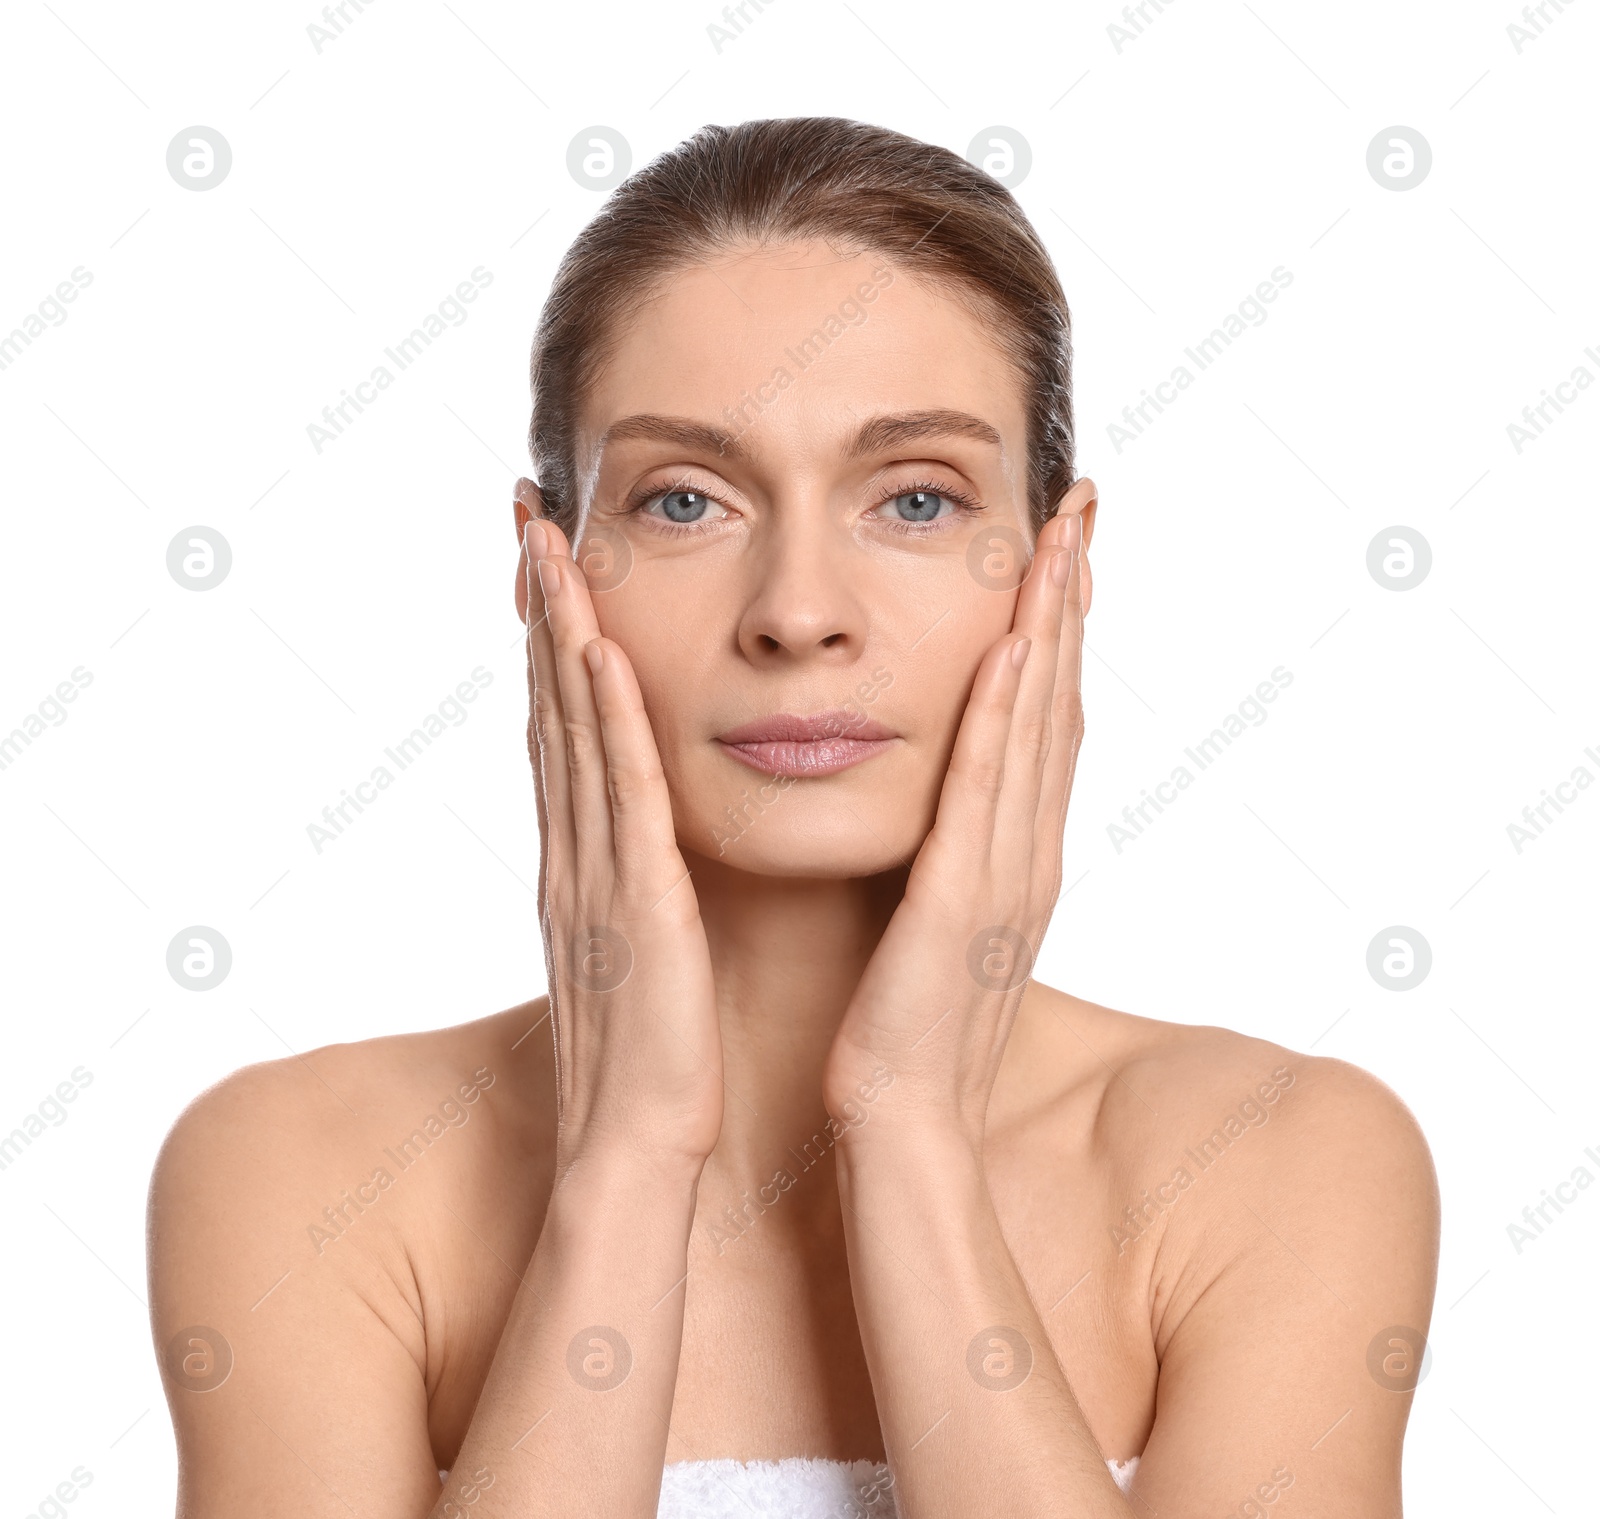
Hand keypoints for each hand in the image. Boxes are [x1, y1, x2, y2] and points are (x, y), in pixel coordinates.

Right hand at [518, 502, 722, 1171]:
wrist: (633, 1153)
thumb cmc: (649, 1061)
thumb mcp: (638, 954)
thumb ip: (634, 889)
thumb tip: (646, 844)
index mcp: (582, 868)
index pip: (562, 735)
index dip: (550, 648)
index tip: (549, 569)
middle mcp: (574, 857)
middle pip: (551, 713)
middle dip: (541, 612)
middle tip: (530, 521)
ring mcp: (594, 878)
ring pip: (575, 735)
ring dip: (562, 638)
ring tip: (551, 550)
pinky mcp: (635, 907)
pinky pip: (621, 799)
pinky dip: (607, 722)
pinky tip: (603, 656)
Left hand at [822, 496, 1088, 1151]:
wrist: (900, 1126)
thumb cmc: (904, 1027)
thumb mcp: (934, 920)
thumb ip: (950, 851)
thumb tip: (942, 798)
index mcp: (1015, 853)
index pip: (1044, 716)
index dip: (1058, 625)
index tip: (1059, 546)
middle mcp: (1029, 852)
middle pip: (1058, 701)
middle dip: (1070, 599)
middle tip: (1080, 507)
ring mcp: (1008, 878)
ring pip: (1037, 729)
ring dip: (1051, 628)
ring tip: (1059, 540)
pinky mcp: (963, 908)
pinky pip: (987, 795)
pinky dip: (1005, 719)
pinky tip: (1010, 648)